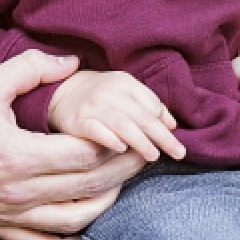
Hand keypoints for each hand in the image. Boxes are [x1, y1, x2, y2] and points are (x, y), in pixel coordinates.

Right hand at [0, 49, 143, 239]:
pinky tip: (85, 218)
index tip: (133, 131)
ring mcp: (5, 215)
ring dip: (105, 203)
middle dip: (122, 171)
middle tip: (144, 153)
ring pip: (74, 221)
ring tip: (119, 181)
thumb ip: (33, 68)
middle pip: (88, 188)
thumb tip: (74, 62)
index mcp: (14, 154)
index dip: (115, 144)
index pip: (84, 155)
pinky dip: (72, 237)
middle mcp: (13, 192)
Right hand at [47, 69, 186, 162]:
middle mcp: (110, 91)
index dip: (165, 124)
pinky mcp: (77, 120)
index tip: (176, 142)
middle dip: (162, 136)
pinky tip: (122, 150)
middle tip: (178, 153)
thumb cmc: (99, 96)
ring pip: (123, 124)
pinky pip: (96, 130)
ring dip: (141, 141)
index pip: (152, 104)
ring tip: (154, 157)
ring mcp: (93, 105)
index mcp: (125, 82)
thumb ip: (148, 105)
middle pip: (142, 116)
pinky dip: (110, 139)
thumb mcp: (124, 92)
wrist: (60, 92)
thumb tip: (172, 125)